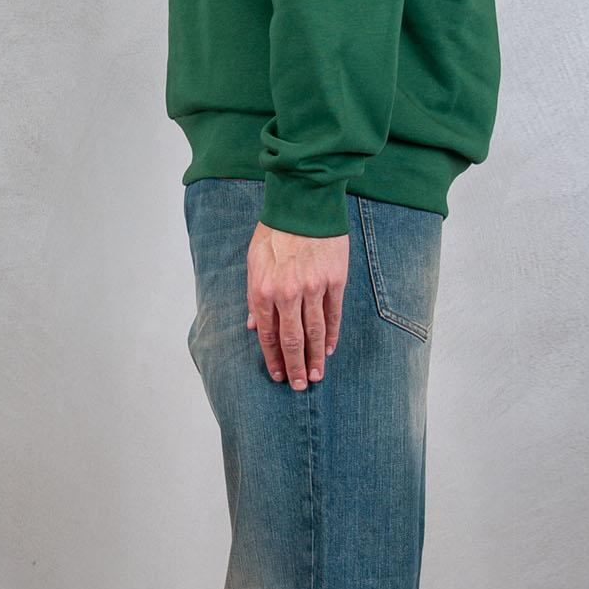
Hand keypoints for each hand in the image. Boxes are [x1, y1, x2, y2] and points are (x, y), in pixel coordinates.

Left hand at [247, 222, 348, 388]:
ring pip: (314, 332)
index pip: (267, 334)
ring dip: (315, 358)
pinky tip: (330, 348)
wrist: (304, 202)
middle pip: (291, 340)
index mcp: (263, 290)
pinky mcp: (334, 280)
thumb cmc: (275, 230)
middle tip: (299, 386)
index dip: (273, 358)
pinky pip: (333, 315)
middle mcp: (287, 293)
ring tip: (316, 376)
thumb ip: (253, 296)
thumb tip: (253, 326)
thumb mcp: (253, 261)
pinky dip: (331, 334)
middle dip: (295, 366)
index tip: (278, 375)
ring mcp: (313, 288)